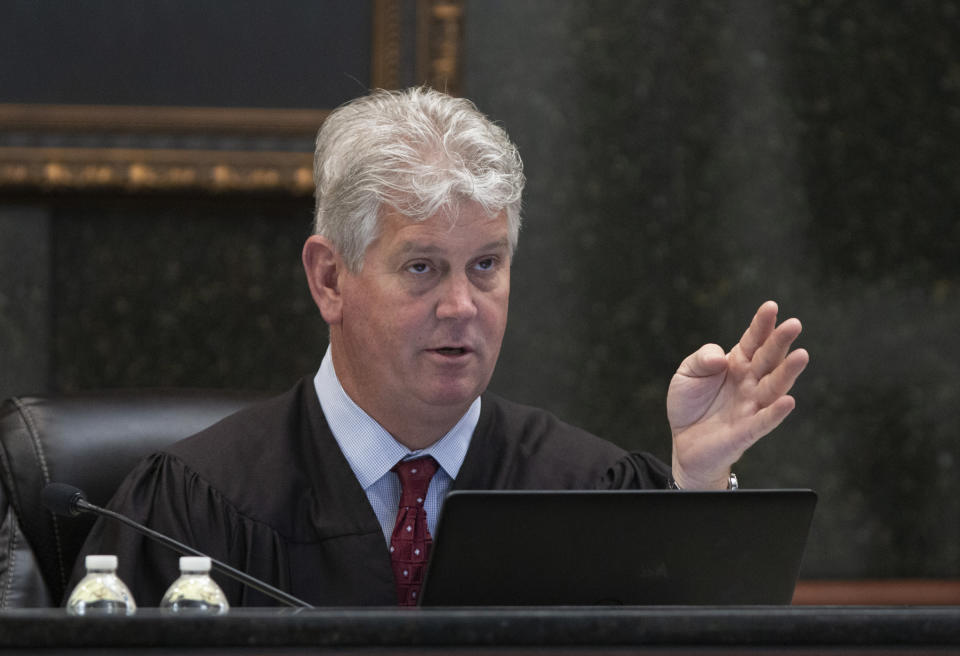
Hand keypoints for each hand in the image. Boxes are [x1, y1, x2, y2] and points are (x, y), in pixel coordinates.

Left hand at [667, 301, 808, 489]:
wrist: (683, 441)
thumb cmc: (690, 404)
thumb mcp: (686, 374)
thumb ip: (701, 359)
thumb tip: (720, 357)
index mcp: (737, 363)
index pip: (753, 340)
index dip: (762, 325)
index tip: (771, 307)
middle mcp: (750, 381)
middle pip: (769, 359)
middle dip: (780, 341)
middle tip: (794, 324)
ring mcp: (751, 405)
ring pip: (774, 387)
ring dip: (788, 372)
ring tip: (801, 355)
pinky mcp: (748, 431)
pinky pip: (765, 421)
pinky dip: (777, 412)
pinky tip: (789, 401)